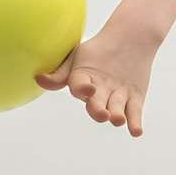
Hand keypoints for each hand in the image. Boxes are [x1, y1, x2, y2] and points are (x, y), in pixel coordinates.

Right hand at [38, 25, 157, 132]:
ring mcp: (116, 98)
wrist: (128, 42)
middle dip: (98, 111)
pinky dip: (135, 123)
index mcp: (82, 83)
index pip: (80, 88)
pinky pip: (134, 113)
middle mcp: (98, 95)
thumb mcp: (78, 56)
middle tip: (103, 114)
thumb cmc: (97, 50)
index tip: (89, 89)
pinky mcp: (134, 100)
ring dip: (117, 117)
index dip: (82, 90)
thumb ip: (62, 72)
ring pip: (116, 110)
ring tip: (118, 120)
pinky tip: (136, 132)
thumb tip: (39, 79)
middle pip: (96, 105)